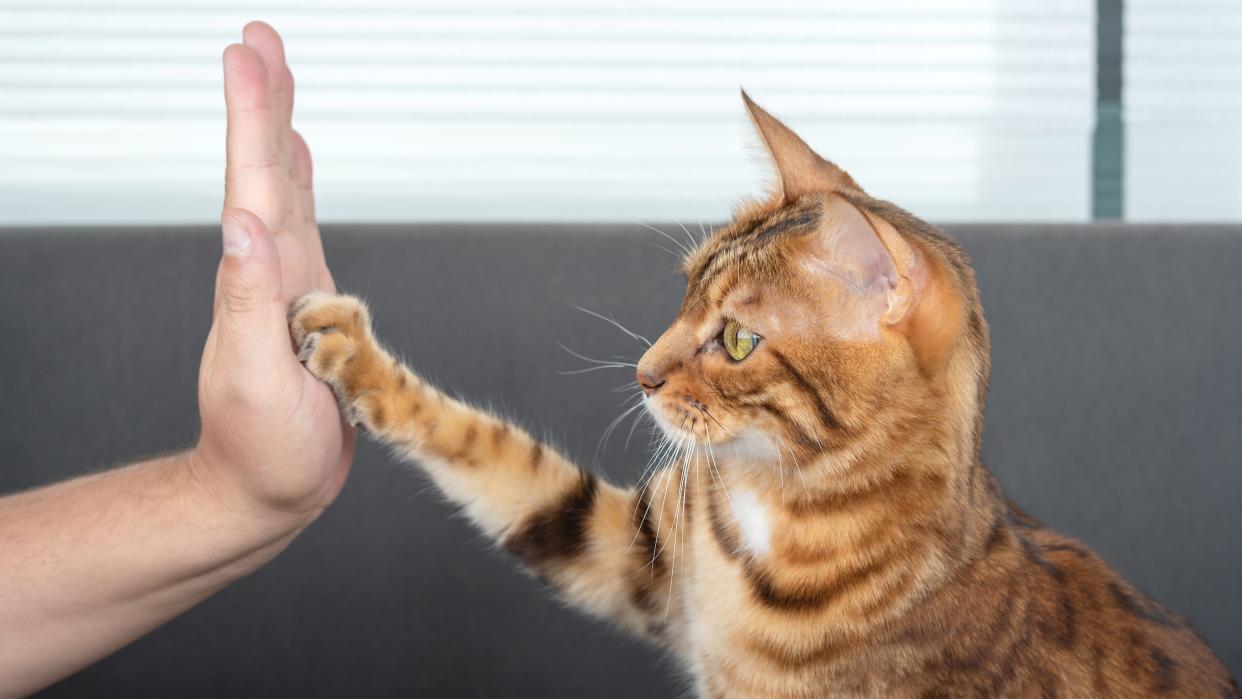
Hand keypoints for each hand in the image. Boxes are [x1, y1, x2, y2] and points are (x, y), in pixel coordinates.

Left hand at [191, 22, 354, 521]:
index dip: (252, 117)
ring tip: (276, 80)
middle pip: (261, 172)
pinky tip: (293, 163)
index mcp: (257, 281)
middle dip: (261, 102)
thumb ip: (249, 302)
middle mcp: (269, 273)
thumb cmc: (263, 454)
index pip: (250, 184)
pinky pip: (303, 227)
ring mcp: (287, 286)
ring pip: (280, 191)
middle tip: (260, 39)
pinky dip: (296, 185)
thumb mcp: (257, 382)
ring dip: (274, 130)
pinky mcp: (308, 305)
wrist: (264, 491)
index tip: (249, 55)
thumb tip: (244, 225)